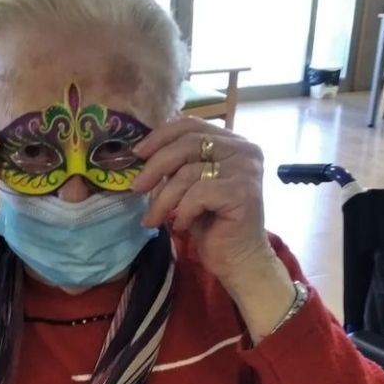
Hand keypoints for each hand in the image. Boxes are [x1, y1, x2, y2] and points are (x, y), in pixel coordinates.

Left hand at [132, 117, 271, 283]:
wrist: (237, 258)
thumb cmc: (210, 223)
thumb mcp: (188, 186)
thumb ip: (177, 165)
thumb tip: (141, 152)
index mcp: (231, 142)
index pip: (191, 124)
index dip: (160, 136)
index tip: (137, 154)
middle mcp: (243, 149)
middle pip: (186, 144)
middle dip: (155, 167)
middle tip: (136, 188)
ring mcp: (246, 169)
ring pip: (188, 173)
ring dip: (164, 199)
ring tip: (154, 218)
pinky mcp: (243, 192)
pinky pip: (198, 194)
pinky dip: (183, 212)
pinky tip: (182, 225)